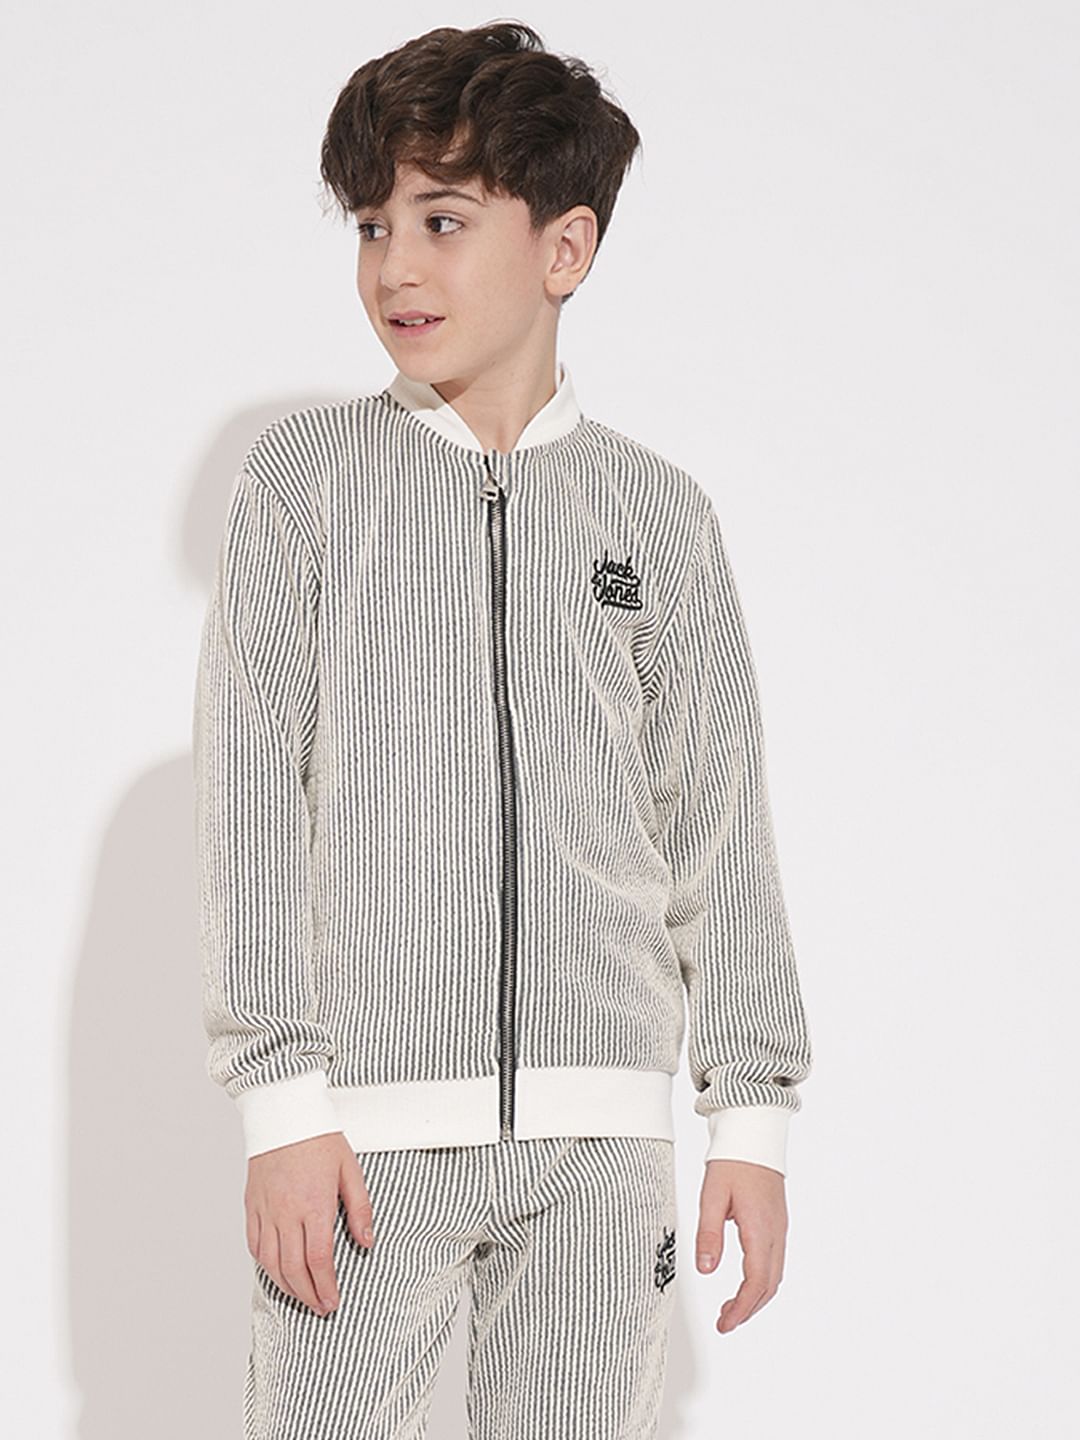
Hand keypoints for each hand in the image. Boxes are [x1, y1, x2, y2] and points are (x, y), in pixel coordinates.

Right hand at [245, 1131, 373, 1316]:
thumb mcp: (350, 1170)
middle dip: (308, 1295)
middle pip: (293, 1268)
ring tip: (302, 1297)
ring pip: (270, 1262)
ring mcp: (266, 1210)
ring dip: (287, 1286)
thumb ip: (360, 1209)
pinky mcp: (252, 1205)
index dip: (326, 1286)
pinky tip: (276, 1273)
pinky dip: (265, 1265)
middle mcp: (286, 1213)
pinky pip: (254, 1244)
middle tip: (321, 1308)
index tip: (333, 1301)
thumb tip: (366, 1243)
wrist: (284, 1114)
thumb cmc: (320, 1139)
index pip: (319, 1259)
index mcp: (314, 1205)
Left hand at [695, 1158, 787, 1332]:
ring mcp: (779, 1228)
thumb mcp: (712, 1196)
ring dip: (756, 1297)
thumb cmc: (732, 1161)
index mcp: (760, 1229)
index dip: (742, 1309)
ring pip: (774, 1275)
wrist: (754, 1134)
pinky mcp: (777, 1222)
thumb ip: (708, 1234)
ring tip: (731, 1308)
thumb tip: (706, 1269)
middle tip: (725, 1322)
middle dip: (748, 1309)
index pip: (756, 1281)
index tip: (725, 1324)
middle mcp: (775, 1232)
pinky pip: (774, 1260)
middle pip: (769, 1285)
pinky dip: (761, 1280)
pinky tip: (745, 1282)